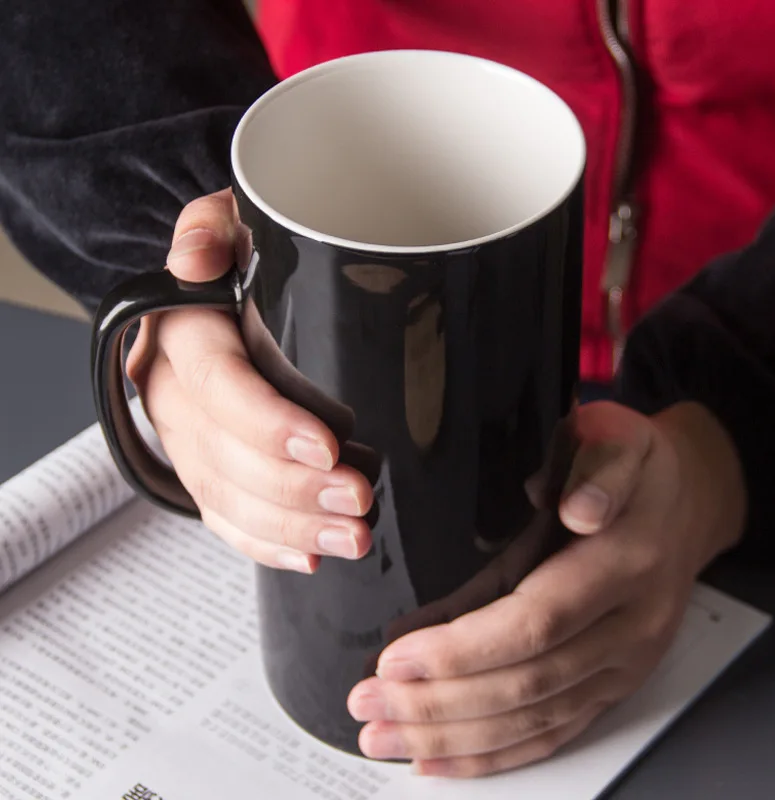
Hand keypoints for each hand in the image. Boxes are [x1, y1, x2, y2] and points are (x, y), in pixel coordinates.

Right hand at [126, 189, 373, 572]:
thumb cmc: (245, 254)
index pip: (217, 385)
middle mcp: (174, 392)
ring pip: (226, 497)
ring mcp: (188, 436)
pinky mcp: (207, 463)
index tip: (329, 445)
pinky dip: (266, 543)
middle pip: (224, 456)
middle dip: (294, 489)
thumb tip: (195, 258)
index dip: (267, 422)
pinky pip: (225, 516)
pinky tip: (310, 556)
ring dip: (290, 527)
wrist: (232, 286)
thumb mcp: (233, 219)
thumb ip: (214, 226)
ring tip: (353, 536)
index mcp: (182, 333)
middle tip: (359, 500)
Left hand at [347, 401, 744, 776]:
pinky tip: (444, 756)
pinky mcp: (613, 683)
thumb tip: (577, 507)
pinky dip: (496, 754)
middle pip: (528, 683)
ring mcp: (623, 664)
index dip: (465, 649)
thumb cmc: (638, 469)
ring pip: (535, 719)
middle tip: (370, 703)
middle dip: (440, 702)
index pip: (538, 621)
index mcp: (624, 563)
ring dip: (455, 737)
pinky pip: (556, 731)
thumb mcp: (620, 438)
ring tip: (387, 735)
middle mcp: (629, 626)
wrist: (687, 504)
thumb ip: (601, 469)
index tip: (398, 658)